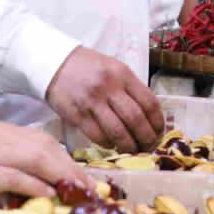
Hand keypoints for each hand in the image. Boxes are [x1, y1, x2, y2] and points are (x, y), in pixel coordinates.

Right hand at [46, 46, 164, 153]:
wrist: (54, 63)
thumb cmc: (88, 67)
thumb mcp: (113, 68)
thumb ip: (130, 87)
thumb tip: (148, 114)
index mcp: (123, 74)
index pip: (149, 102)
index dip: (157, 122)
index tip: (159, 132)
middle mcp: (109, 88)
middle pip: (136, 120)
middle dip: (146, 138)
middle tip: (148, 147)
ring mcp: (92, 102)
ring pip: (118, 132)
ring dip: (128, 146)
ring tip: (132, 150)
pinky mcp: (77, 115)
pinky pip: (98, 136)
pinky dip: (108, 144)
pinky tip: (112, 144)